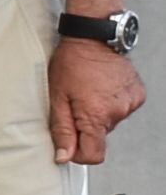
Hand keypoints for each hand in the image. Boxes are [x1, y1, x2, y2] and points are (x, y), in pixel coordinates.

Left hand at [48, 35, 145, 163]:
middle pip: (100, 137)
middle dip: (85, 126)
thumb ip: (62, 130)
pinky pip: (121, 109)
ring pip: (110, 122)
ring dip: (98, 113)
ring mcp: (131, 103)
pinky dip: (111, 103)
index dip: (79, 154)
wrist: (94, 37)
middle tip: (74, 104)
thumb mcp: (57, 98)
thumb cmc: (71, 64)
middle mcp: (118, 112)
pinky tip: (102, 88)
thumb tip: (64, 157)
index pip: (94, 155)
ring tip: (88, 91)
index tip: (70, 143)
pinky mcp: (138, 95)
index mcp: (97, 115)